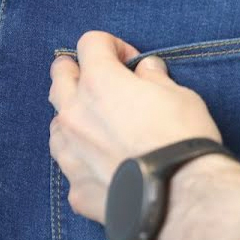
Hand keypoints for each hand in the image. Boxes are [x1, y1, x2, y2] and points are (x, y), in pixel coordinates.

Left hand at [48, 30, 221, 222]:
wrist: (179, 196)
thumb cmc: (182, 138)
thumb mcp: (179, 94)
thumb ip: (154, 78)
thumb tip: (146, 70)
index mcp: (100, 83)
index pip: (90, 44)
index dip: (113, 46)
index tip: (132, 62)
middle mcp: (74, 113)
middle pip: (59, 76)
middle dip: (79, 71)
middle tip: (104, 81)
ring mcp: (69, 152)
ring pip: (57, 121)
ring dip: (76, 115)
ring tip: (104, 126)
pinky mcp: (74, 186)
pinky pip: (70, 162)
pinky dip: (84, 156)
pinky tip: (107, 163)